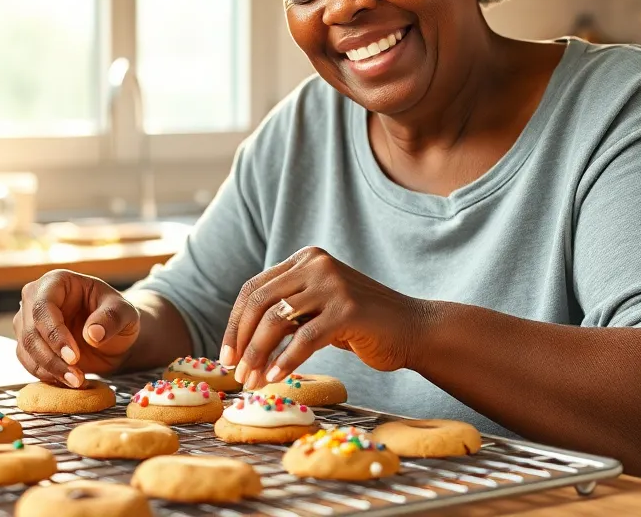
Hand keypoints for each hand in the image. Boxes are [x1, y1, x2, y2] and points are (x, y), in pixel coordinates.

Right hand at [13, 270, 140, 386]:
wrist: (112, 336)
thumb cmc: (116, 316)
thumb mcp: (125, 313)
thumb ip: (112, 318)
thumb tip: (93, 334)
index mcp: (56, 282)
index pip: (43, 307)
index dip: (55, 334)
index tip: (74, 357)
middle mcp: (35, 298)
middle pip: (31, 331)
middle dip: (52, 358)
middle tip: (77, 377)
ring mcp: (28, 321)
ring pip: (27, 349)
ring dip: (50, 370)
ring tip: (77, 382)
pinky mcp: (28, 343)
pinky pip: (29, 362)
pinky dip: (47, 375)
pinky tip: (67, 381)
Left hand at [220, 247, 430, 389]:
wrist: (414, 329)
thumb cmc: (363, 325)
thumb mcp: (319, 308)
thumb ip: (288, 311)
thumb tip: (241, 340)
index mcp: (305, 259)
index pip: (254, 289)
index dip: (234, 323)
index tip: (226, 354)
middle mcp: (316, 264)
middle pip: (260, 302)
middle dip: (241, 340)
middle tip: (234, 371)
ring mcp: (333, 284)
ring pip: (277, 320)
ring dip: (258, 354)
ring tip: (252, 381)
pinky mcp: (347, 310)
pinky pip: (304, 338)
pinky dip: (285, 360)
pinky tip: (275, 377)